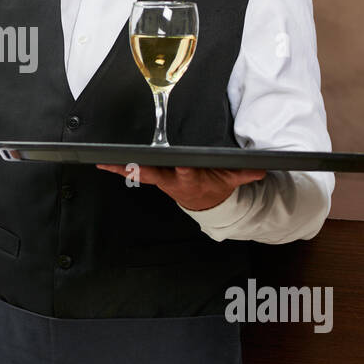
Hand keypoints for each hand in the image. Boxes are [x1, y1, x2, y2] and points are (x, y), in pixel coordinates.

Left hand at [95, 164, 266, 211]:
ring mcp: (160, 179)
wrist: (205, 200)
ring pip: (139, 173)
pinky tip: (103, 163)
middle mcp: (171, 180)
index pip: (187, 173)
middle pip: (154, 174)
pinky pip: (133, 172)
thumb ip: (244, 173)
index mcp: (191, 179)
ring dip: (122, 169)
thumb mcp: (231, 180)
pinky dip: (119, 168)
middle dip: (139, 169)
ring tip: (104, 162)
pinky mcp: (152, 176)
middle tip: (123, 164)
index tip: (182, 163)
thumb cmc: (216, 184)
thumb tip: (261, 169)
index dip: (184, 169)